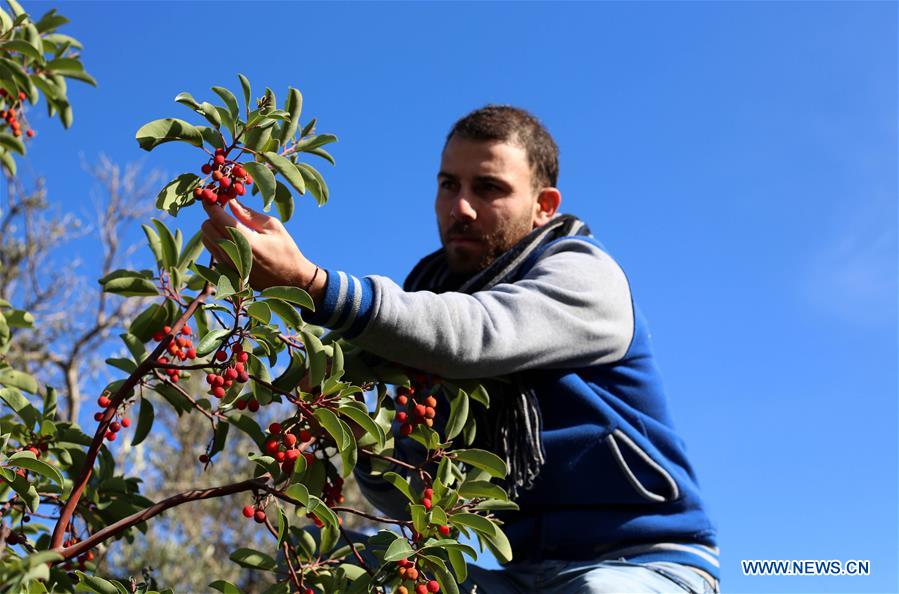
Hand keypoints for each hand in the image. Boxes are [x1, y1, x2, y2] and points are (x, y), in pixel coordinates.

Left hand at [201, 200, 316, 293]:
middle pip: (206, 226)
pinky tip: (232, 239)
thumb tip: (231, 202)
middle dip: (213, 215)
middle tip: (225, 210)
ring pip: (206, 238)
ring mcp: (228, 265)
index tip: (214, 195)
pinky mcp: (228, 272)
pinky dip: (218, 241)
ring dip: (213, 229)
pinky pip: (213, 251)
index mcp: (246, 240)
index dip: (211, 203)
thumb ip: (249, 214)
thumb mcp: (273, 227)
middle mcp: (233, 253)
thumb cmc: (286, 250)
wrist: (291, 280)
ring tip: (229, 226)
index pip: (217, 217)